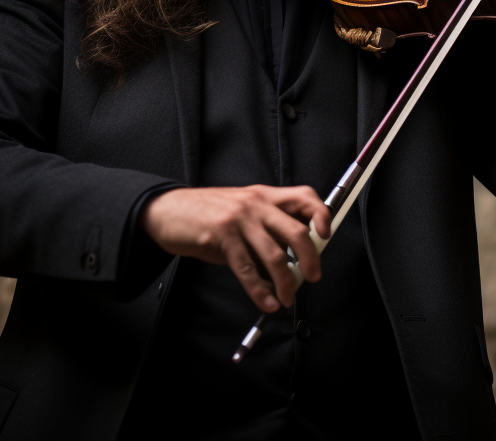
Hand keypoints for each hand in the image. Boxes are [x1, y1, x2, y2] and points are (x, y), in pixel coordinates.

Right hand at [140, 185, 330, 312]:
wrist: (167, 211)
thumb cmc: (207, 215)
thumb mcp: (242, 214)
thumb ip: (266, 230)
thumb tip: (293, 258)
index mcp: (264, 195)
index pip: (304, 197)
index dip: (320, 214)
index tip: (327, 234)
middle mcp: (255, 203)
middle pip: (296, 230)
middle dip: (310, 259)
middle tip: (313, 276)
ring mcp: (239, 219)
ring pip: (274, 254)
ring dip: (285, 282)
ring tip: (287, 297)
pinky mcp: (221, 236)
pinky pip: (247, 268)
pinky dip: (260, 290)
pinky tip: (267, 301)